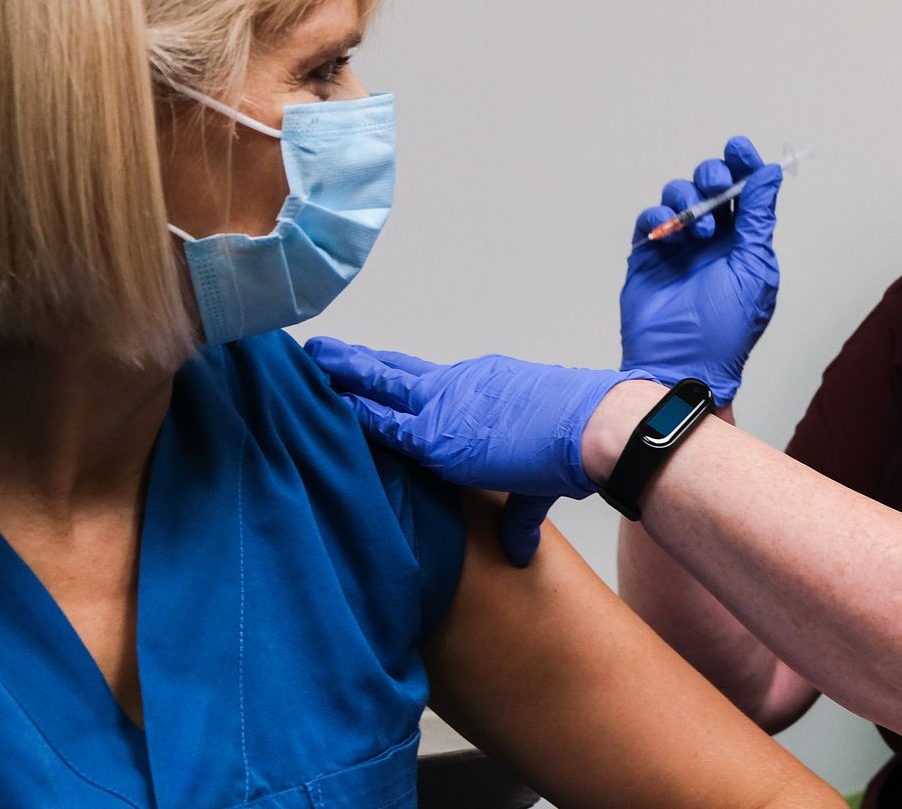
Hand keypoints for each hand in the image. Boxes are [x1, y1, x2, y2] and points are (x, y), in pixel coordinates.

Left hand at [304, 337, 652, 565]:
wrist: (592, 427)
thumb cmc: (577, 444)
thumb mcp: (541, 481)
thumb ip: (519, 515)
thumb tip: (520, 550)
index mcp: (481, 388)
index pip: (426, 382)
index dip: (395, 377)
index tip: (370, 372)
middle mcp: (458, 386)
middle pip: (395, 371)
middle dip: (358, 363)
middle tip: (323, 352)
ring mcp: (444, 405)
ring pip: (379, 382)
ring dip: (342, 372)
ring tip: (309, 360)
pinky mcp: (436, 435)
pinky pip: (380, 419)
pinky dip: (349, 408)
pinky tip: (321, 401)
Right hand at [622, 136, 781, 408]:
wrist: (682, 365)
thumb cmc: (726, 330)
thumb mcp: (753, 269)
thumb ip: (757, 219)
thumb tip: (768, 175)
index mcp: (743, 242)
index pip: (745, 191)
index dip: (742, 164)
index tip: (737, 147)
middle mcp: (712, 239)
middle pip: (710, 185)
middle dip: (712, 175)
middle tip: (715, 185)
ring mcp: (679, 246)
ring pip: (678, 195)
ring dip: (687, 200)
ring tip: (697, 231)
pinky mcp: (648, 255)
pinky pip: (650, 218)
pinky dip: (659, 216)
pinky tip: (669, 232)